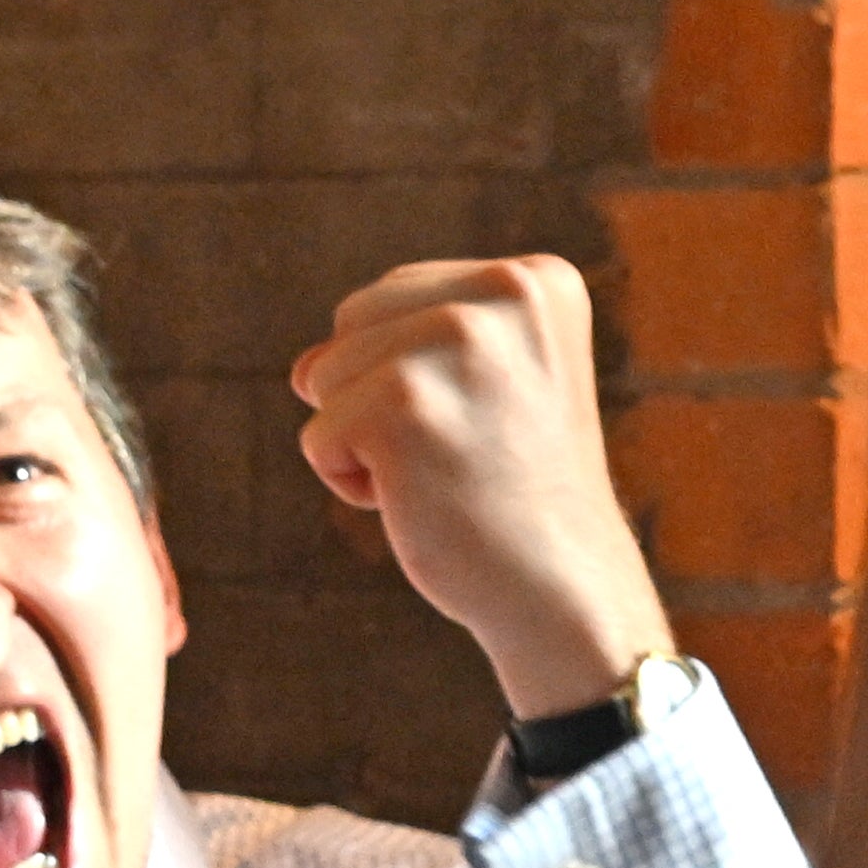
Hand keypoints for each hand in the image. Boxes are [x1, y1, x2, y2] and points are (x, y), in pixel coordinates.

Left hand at [291, 256, 675, 719]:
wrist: (565, 588)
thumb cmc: (518, 494)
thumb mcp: (489, 385)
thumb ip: (400, 343)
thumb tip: (302, 370)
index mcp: (535, 279)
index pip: (395, 296)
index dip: (416, 372)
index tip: (494, 422)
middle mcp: (503, 292)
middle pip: (352, 323)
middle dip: (380, 396)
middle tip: (468, 452)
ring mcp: (454, 343)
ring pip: (325, 376)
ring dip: (366, 441)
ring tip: (448, 475)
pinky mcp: (402, 403)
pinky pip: (320, 437)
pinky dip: (354, 484)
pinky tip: (427, 501)